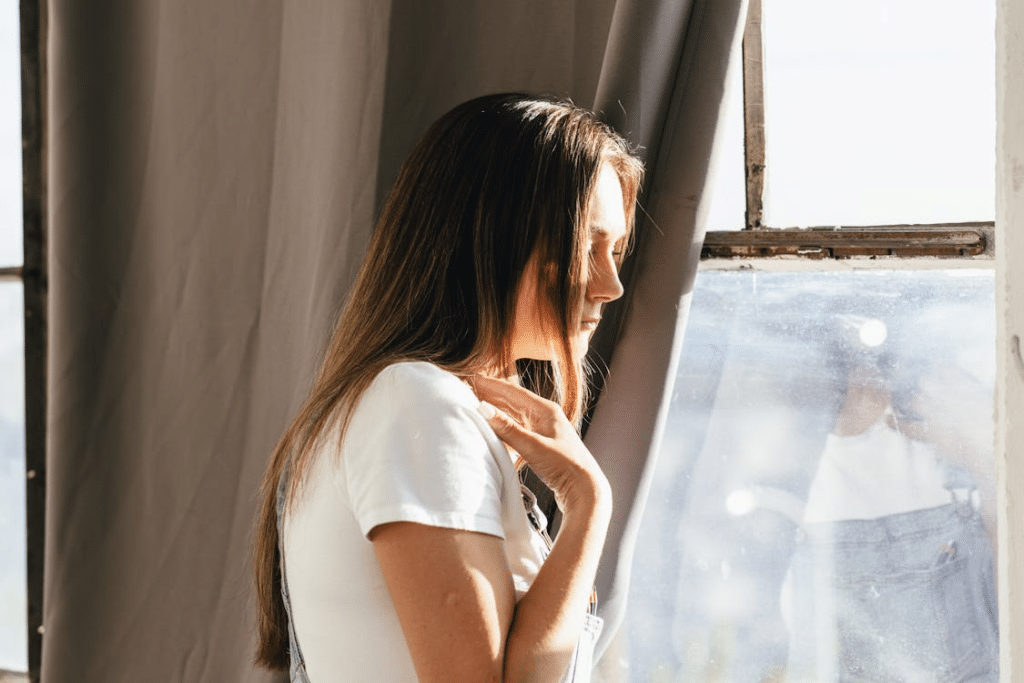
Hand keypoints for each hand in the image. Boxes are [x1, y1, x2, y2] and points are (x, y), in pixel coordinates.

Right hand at [471, 375, 610, 517]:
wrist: (585, 490)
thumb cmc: (566, 466)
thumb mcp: (533, 446)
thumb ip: (507, 428)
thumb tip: (483, 408)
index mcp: (546, 410)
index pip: (512, 391)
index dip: (490, 385)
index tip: (472, 378)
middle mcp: (545, 416)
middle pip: (511, 402)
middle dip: (490, 396)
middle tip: (467, 390)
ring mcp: (543, 430)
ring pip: (513, 416)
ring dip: (495, 411)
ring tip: (475, 407)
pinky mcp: (541, 444)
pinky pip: (517, 430)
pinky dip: (503, 428)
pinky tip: (492, 429)